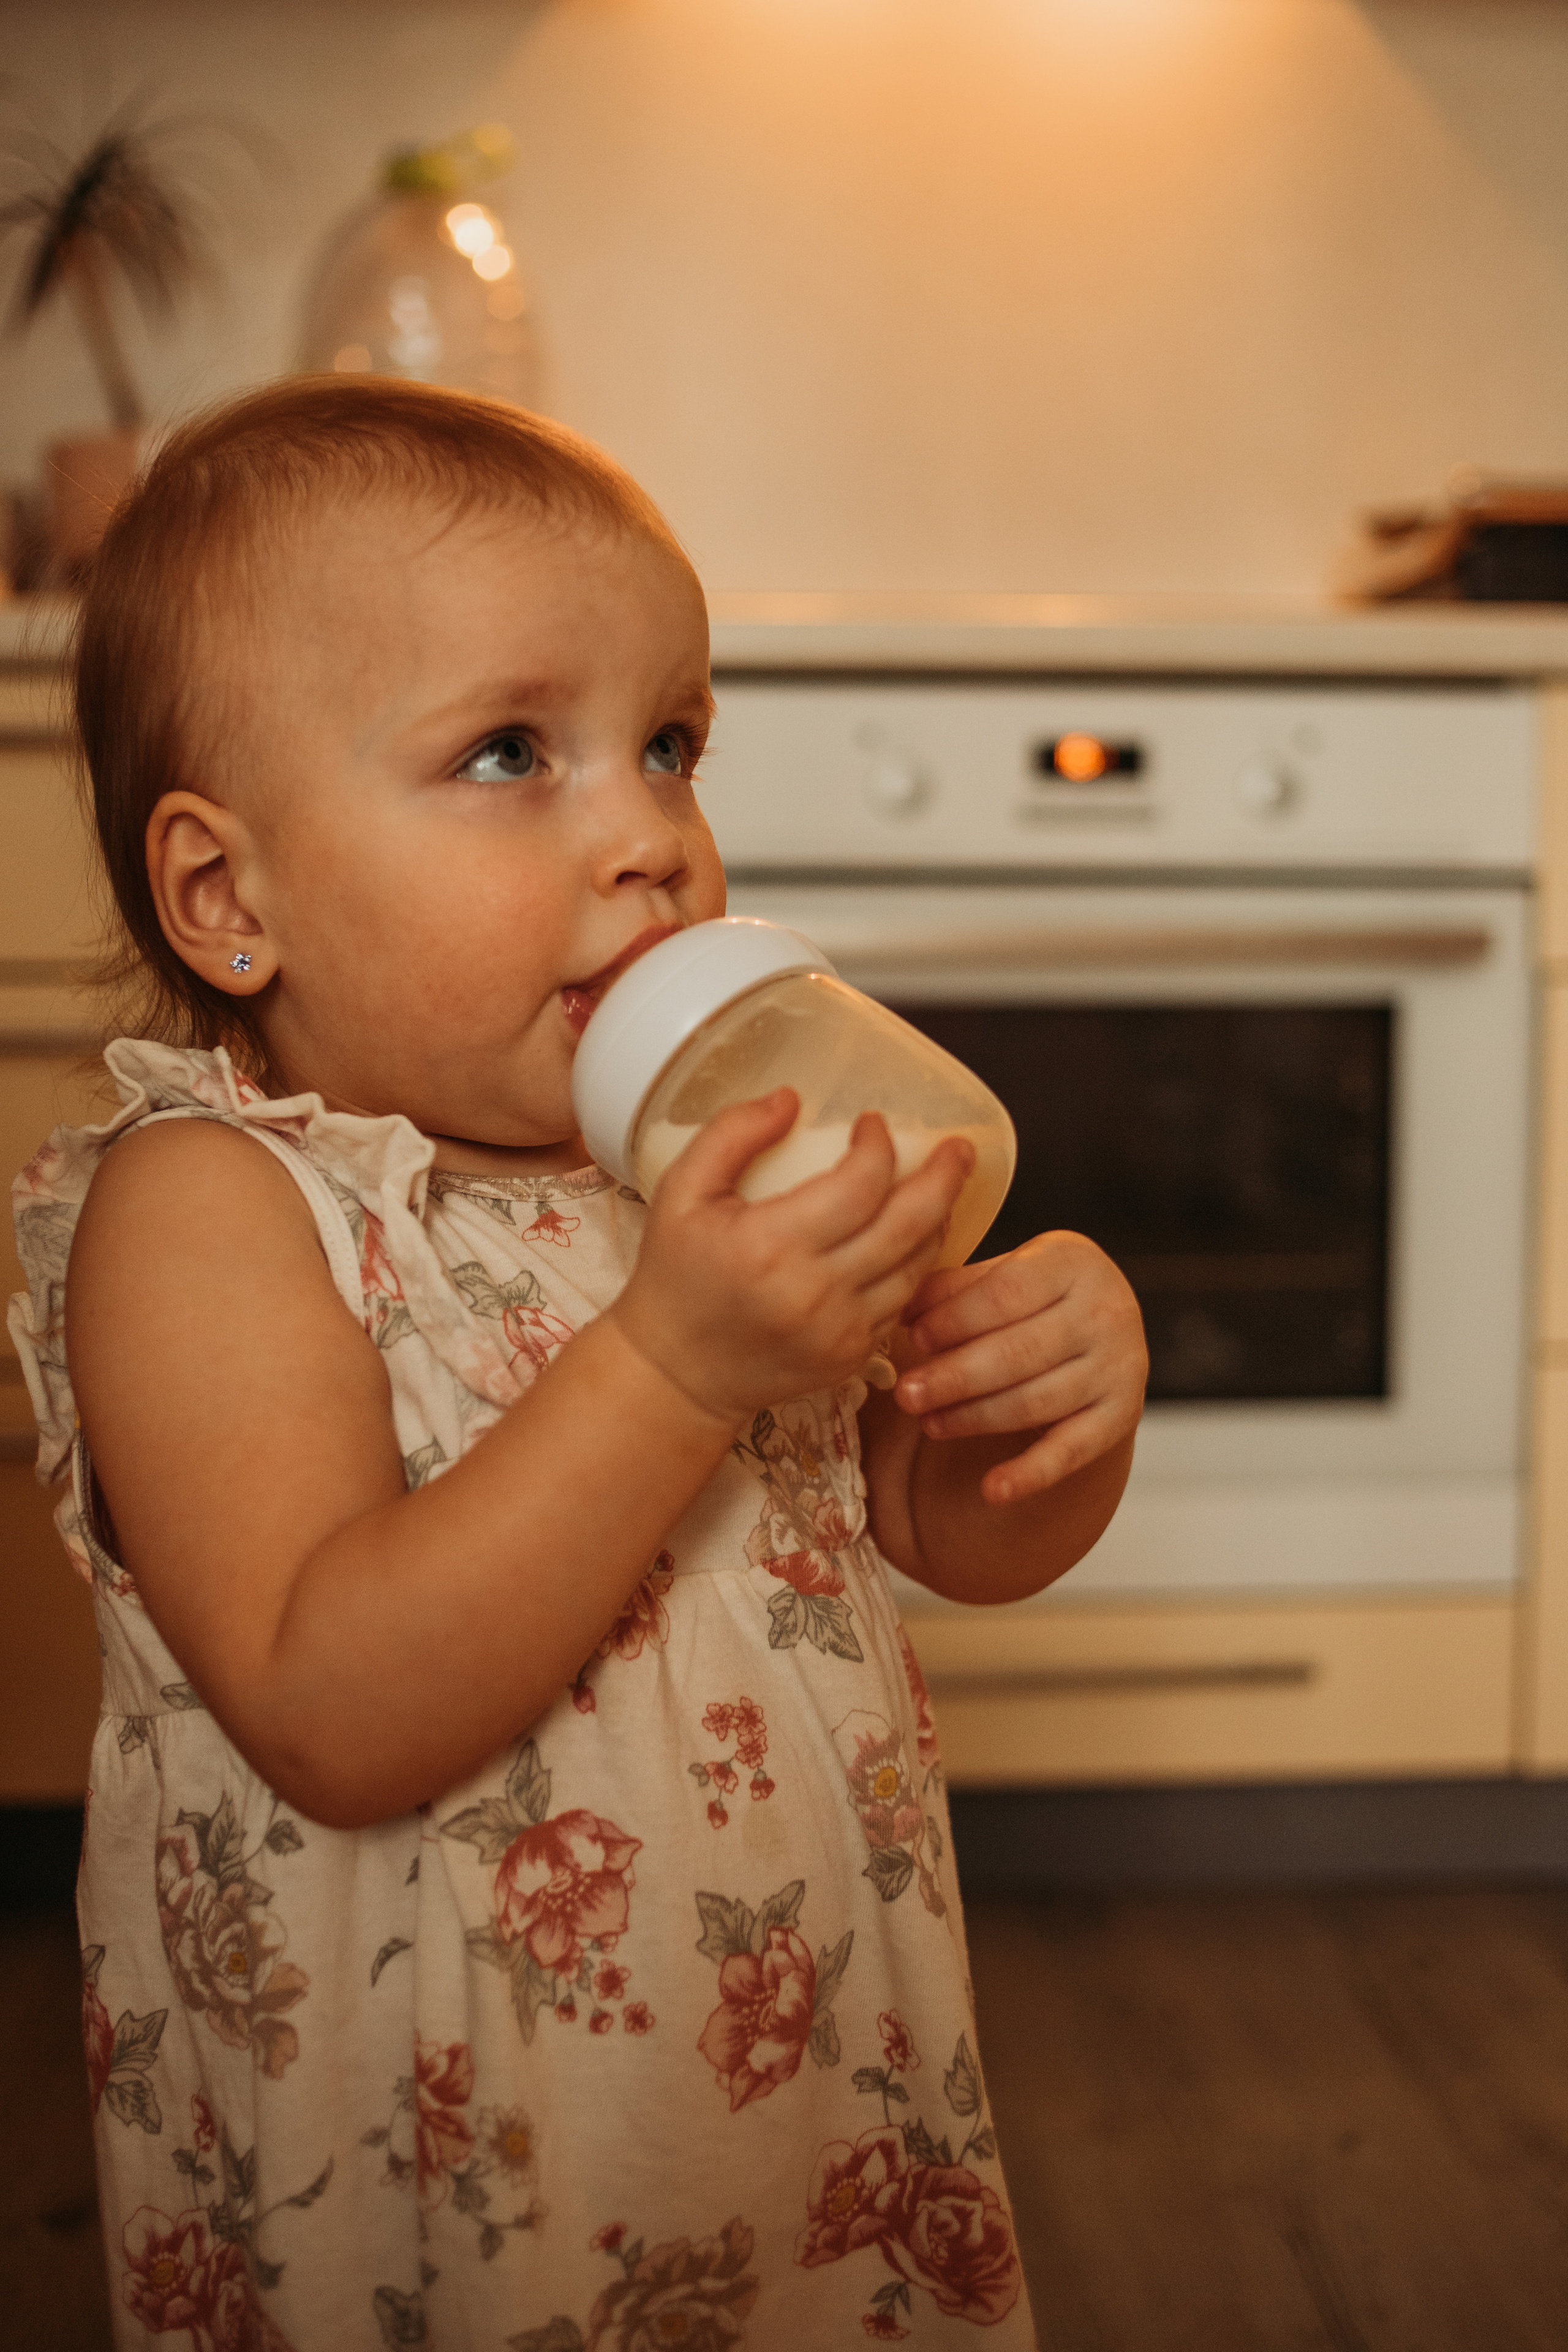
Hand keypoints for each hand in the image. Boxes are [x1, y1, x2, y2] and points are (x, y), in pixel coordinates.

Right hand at [610, 1089, 973, 1424]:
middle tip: (958, 1148)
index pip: (860, 1185)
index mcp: (771, 1245)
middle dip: (944, 1178)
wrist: (676, 1374)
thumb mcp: (680, 1193)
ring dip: (938, 1220)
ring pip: (917, 1265)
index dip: (879, 1146)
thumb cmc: (674, 1278)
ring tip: (943, 1187)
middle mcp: (815, 1292)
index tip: (872, 1124)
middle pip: (908, 1225)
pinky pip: (903, 1301)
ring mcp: (841, 1331)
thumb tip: (791, 1098)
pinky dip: (916, 1264)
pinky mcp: (853, 1356)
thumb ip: (731, 1135)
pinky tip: (913, 1237)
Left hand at [893, 1231, 1147, 1503]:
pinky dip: (1032, 1473)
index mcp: (1071, 1261)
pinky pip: (1073, 1451)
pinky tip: (992, 1489)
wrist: (1100, 1323)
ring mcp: (1120, 1365)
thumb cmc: (1032, 1296)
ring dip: (975, 1418)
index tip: (912, 1338)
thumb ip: (954, 1290)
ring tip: (929, 1423)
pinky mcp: (1122, 1414)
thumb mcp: (1001, 1275)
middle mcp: (1107, 1310)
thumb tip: (901, 1311)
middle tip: (906, 1395)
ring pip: (1036, 1401)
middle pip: (1018, 1352)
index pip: (1004, 1293)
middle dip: (955, 1377)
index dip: (954, 1320)